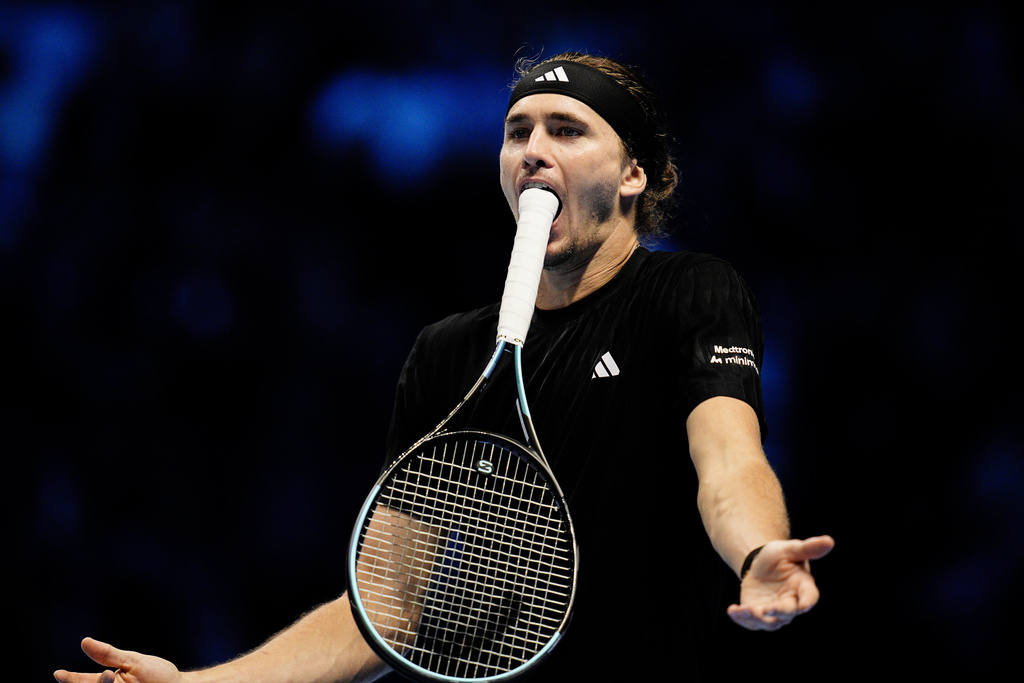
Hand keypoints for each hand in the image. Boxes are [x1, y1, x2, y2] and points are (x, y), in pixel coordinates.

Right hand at [54, 638, 184, 682]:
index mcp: (108, 681)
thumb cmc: (158, 674)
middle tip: (107, 675)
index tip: (59, 673)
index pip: (84, 681)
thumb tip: (85, 641)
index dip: (71, 679)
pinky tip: (115, 681)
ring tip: (114, 676)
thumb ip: (108, 654)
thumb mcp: (133, 661)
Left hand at [727, 535, 834, 630]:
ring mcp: (775, 612)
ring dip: (755, 618)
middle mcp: (792, 604)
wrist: (760, 565)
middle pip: (788, 613)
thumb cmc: (779, 556)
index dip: (807, 602)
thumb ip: (807, 548)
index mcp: (803, 587)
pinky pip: (752, 622)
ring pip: (769, 622)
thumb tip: (830, 541)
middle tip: (764, 609)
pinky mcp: (758, 615)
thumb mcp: (790, 549)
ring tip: (743, 609)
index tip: (804, 606)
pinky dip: (742, 619)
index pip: (810, 597)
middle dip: (777, 612)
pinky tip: (732, 611)